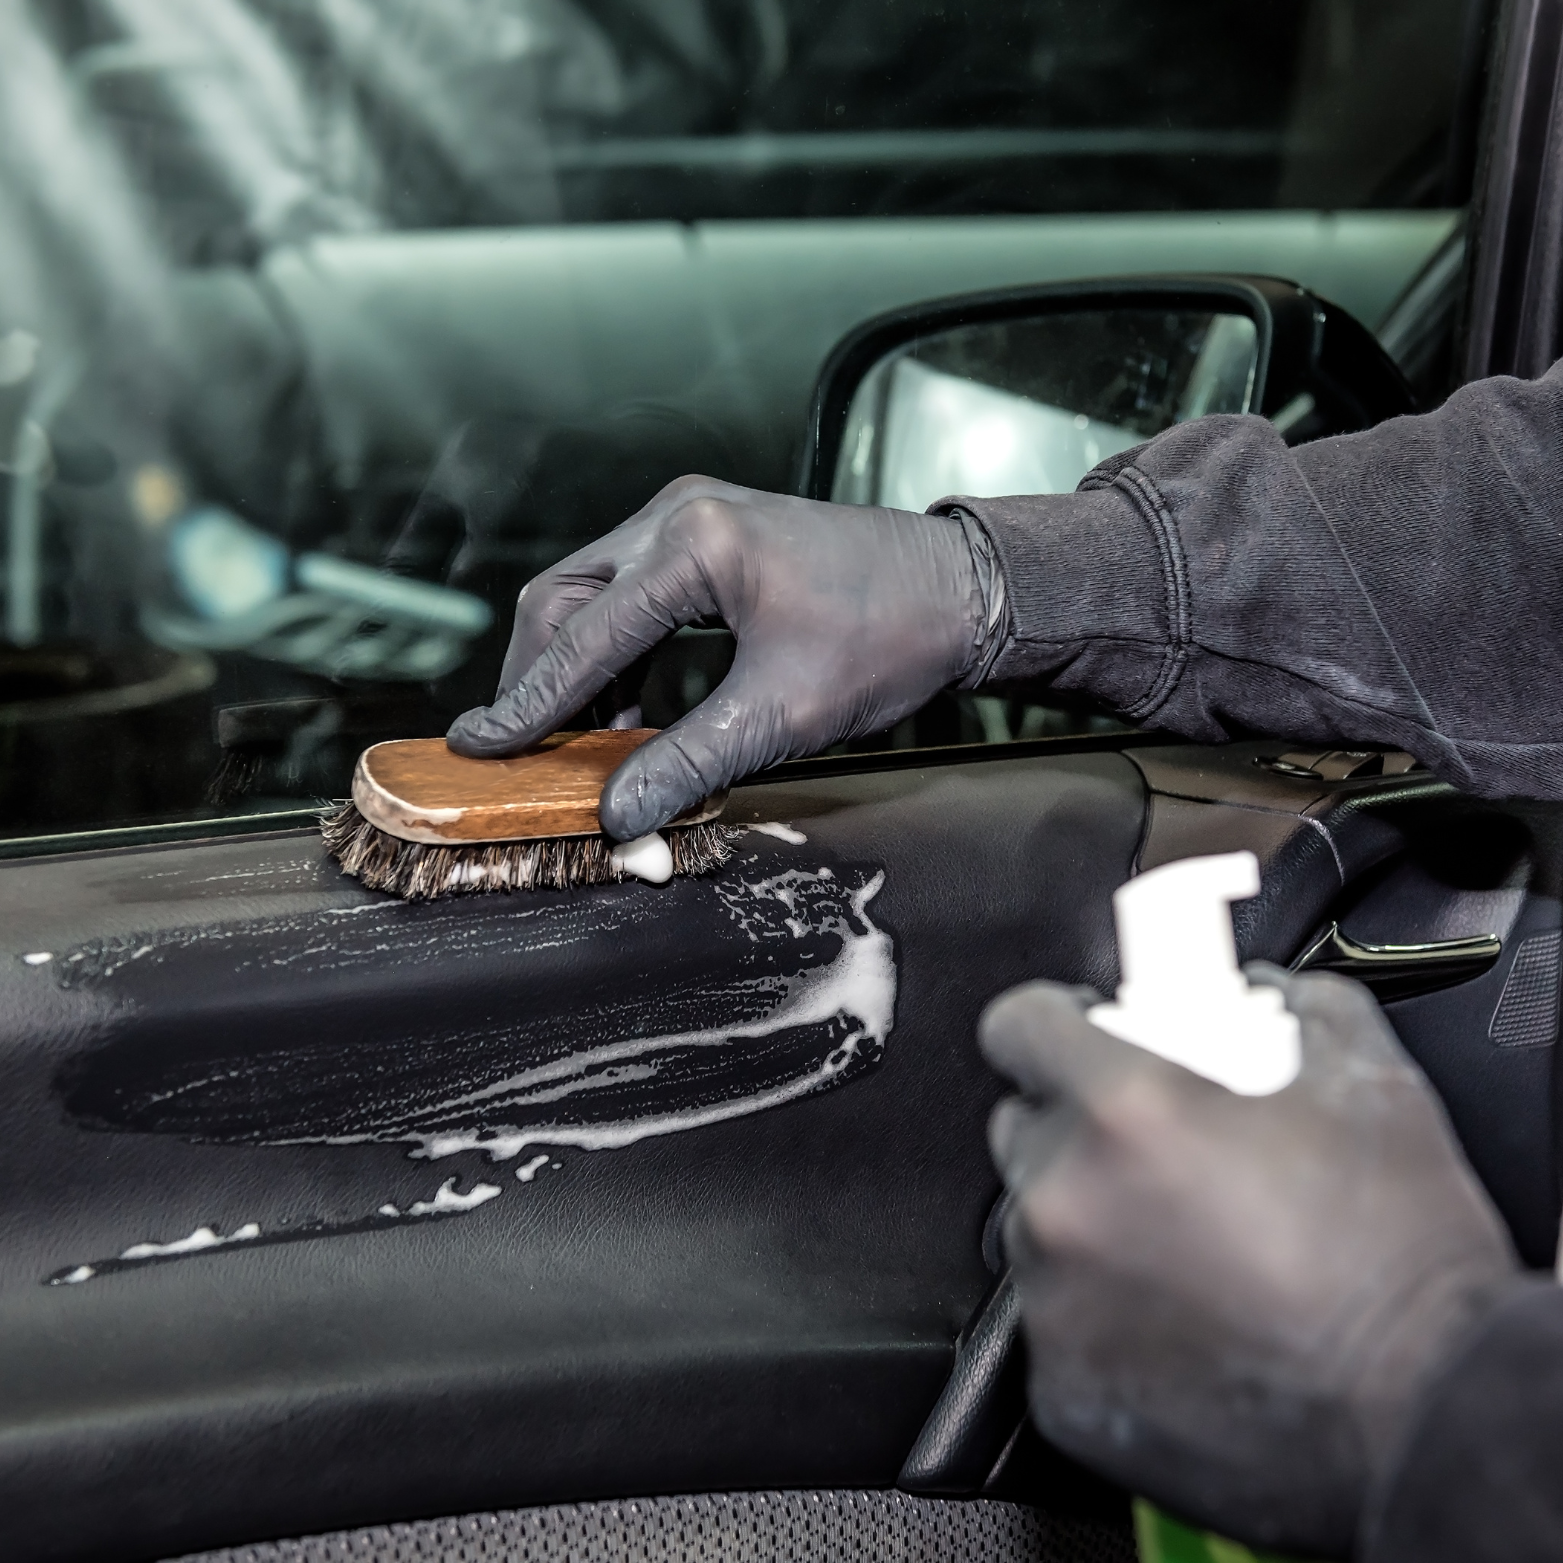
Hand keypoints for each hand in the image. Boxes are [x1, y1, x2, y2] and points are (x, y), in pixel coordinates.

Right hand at [446, 476, 994, 839]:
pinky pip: (631, 590)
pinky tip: (622, 707)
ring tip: (571, 741)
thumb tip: (618, 814)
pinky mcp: (708, 533)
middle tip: (519, 749)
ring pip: (591, 591)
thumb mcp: (784, 712)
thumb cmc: (890, 637)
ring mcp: (692, 515)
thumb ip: (690, 761)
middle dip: (537, 678)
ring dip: (573, 664)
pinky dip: (613, 648)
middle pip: (565, 598)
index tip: (480, 747)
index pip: (583, 635)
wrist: (961, 591)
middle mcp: (680, 513)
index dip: (528, 702)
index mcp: (695, 543)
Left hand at [982, 968, 1517, 1559]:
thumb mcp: (1365, 1077)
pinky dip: (1102, 1317)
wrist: (1431, 1418)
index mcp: (1124, 1108)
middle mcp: (1067, 1198)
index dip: (1054, 1028)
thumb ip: (1285, 1008)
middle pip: (1025, 1128)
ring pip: (1038, 1227)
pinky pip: (1057, 1321)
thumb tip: (1251, 996)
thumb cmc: (1401, 1258)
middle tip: (1161, 1157)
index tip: (1081, 1043)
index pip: (1018, 1026)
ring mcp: (1055, 1298)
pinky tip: (1180, 1319)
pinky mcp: (1062, 1384)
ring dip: (1090, 1226)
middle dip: (1080, 1130)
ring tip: (1184, 1248)